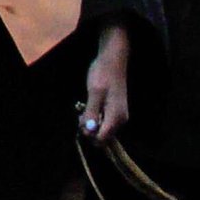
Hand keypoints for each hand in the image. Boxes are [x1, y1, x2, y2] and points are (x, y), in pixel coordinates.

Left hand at [79, 22, 130, 144]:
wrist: (112, 60)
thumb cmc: (103, 74)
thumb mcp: (94, 92)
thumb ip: (92, 112)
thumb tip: (88, 130)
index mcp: (116, 117)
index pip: (102, 139)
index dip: (89, 133)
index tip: (80, 119)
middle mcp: (119, 121)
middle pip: (102, 136)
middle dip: (89, 128)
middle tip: (80, 113)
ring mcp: (118, 116)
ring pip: (102, 129)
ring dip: (91, 122)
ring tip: (83, 108)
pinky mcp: (114, 111)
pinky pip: (104, 121)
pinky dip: (94, 117)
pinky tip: (88, 106)